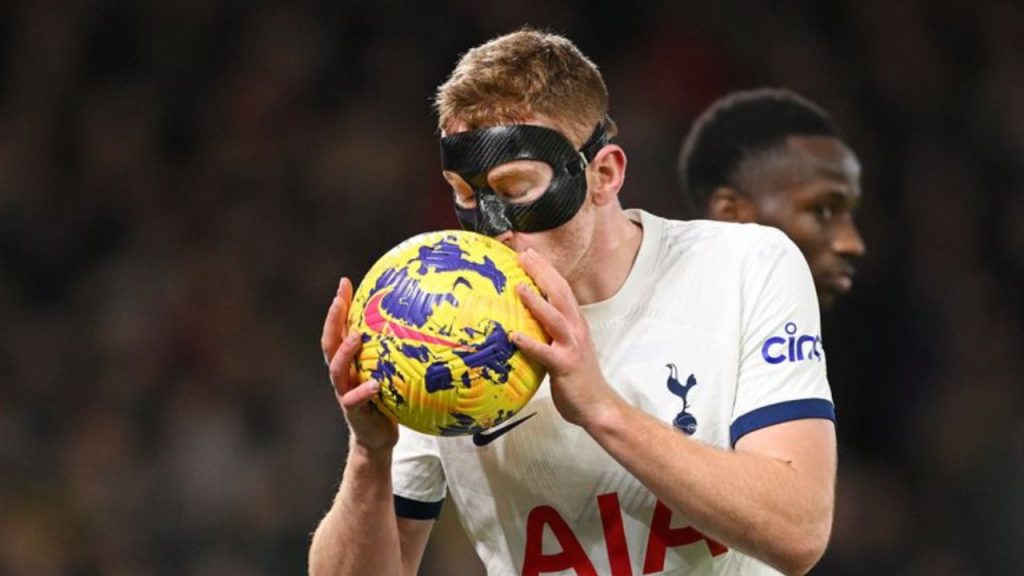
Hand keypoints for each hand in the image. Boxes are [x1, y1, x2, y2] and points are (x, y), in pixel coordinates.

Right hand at [321, 277, 398, 450]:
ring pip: (336, 369)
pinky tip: (376, 383)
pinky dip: (364, 390)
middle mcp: (342, 373)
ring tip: (356, 336)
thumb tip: (421, 322)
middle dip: (333, 320)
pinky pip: (355, 400)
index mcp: (349, 361)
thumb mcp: (389, 371)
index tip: (344, 282)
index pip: (338, 328)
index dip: (339, 306)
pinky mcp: (353, 412)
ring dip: (345, 351)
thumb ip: (393, 351)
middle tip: (339, 300)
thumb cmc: (387, 399)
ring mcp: (344, 392)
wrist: (377, 437)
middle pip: (329, 343)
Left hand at [510, 249, 621, 427]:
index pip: (562, 288)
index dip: (546, 269)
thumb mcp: (566, 345)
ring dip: (537, 302)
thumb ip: (550, 329)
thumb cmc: (576, 376)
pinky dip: (530, 343)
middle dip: (542, 273)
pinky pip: (545, 353)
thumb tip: (523, 318)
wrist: (597, 404)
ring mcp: (572, 347)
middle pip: (560, 294)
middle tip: (524, 255)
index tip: (529, 253)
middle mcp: (576, 329)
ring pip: (555, 318)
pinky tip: (513, 335)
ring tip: (519, 287)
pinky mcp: (565, 366)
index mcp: (575, 322)